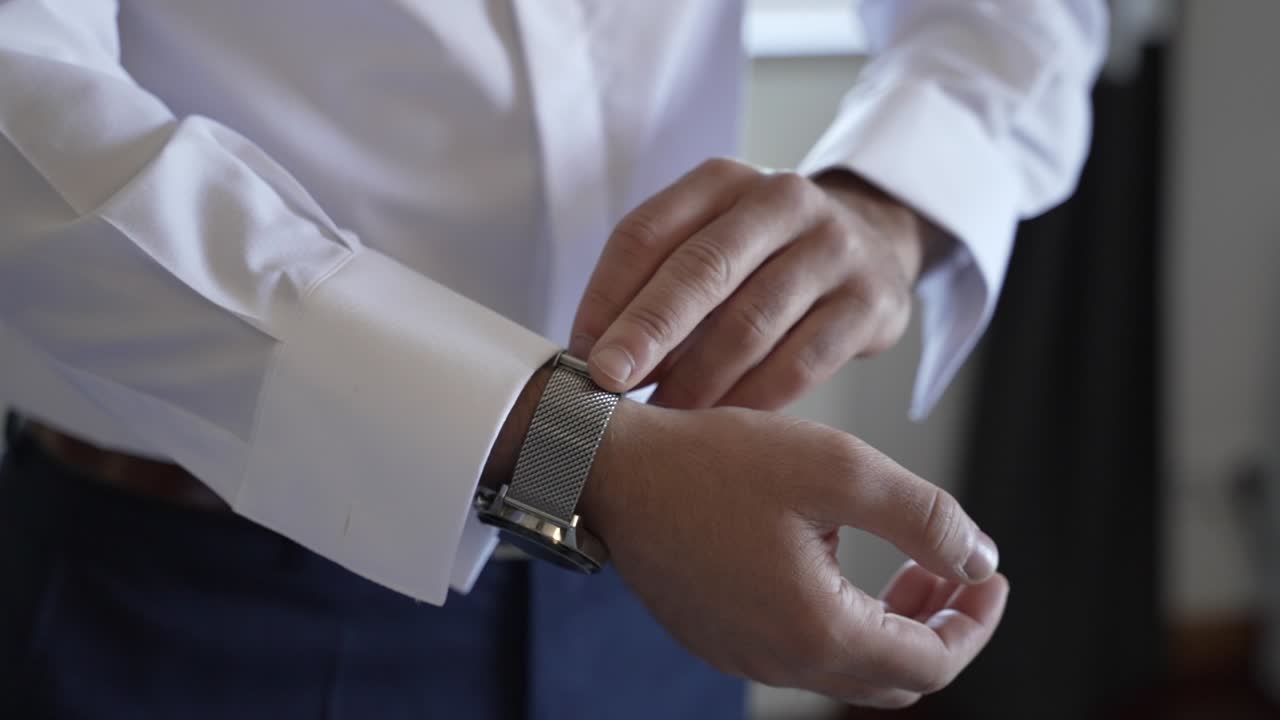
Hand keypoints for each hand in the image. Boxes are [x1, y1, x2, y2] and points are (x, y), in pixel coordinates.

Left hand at [570, 158, 933, 409]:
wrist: (869, 246)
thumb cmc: (760, 257)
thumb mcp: (708, 244)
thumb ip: (653, 283)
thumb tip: (593, 356)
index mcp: (721, 181)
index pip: (647, 231)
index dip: (607, 295)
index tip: (581, 352)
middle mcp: (780, 201)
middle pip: (702, 269)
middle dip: (648, 331)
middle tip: (610, 381)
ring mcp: (833, 248)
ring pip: (752, 322)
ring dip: (698, 380)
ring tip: (664, 416)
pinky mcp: (870, 300)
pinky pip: (803, 361)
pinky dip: (756, 400)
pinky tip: (724, 425)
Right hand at [578, 401, 1005, 707]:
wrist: (612, 471)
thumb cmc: (715, 463)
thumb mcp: (838, 468)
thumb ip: (925, 517)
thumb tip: (979, 559)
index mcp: (818, 629)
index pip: (933, 662)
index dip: (976, 622)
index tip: (989, 575)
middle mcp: (780, 661)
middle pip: (893, 678)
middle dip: (938, 627)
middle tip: (950, 570)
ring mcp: (744, 656)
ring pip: (846, 668)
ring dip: (888, 624)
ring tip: (901, 563)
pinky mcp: (719, 639)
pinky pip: (800, 651)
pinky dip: (839, 621)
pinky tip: (833, 560)